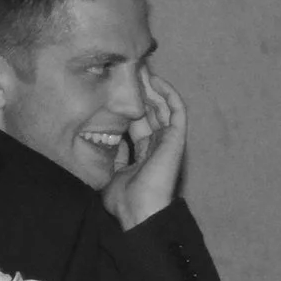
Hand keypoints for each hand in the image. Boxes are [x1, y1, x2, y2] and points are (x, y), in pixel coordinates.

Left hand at [106, 71, 187, 229]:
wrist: (138, 211)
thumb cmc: (123, 200)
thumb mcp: (111, 172)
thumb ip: (113, 154)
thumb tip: (104, 139)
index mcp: (144, 153)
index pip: (138, 122)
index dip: (129, 105)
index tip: (116, 90)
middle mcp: (158, 144)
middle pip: (151, 110)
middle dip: (140, 91)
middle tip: (129, 70)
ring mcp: (168, 140)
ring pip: (163, 106)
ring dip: (152, 87)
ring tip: (140, 68)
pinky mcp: (177, 138)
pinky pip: (176, 110)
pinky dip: (168, 94)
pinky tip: (155, 81)